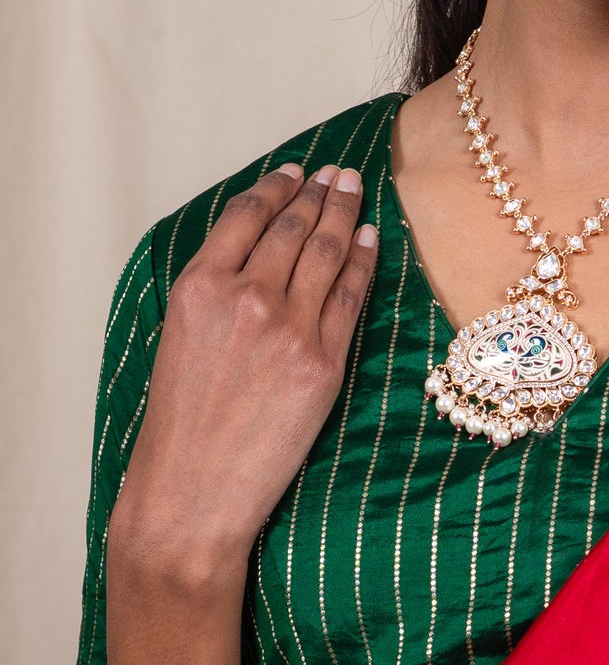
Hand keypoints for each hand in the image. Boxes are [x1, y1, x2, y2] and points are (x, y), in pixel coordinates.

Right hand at [110, 165, 378, 586]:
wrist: (192, 492)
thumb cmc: (181, 426)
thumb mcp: (180, 338)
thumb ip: (216, 291)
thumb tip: (259, 252)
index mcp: (198, 286)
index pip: (247, 215)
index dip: (278, 188)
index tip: (297, 173)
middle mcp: (244, 296)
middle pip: (294, 227)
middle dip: (321, 192)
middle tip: (339, 172)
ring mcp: (288, 327)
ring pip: (327, 251)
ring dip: (345, 213)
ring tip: (356, 191)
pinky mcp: (323, 361)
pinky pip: (352, 295)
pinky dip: (365, 260)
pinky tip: (372, 238)